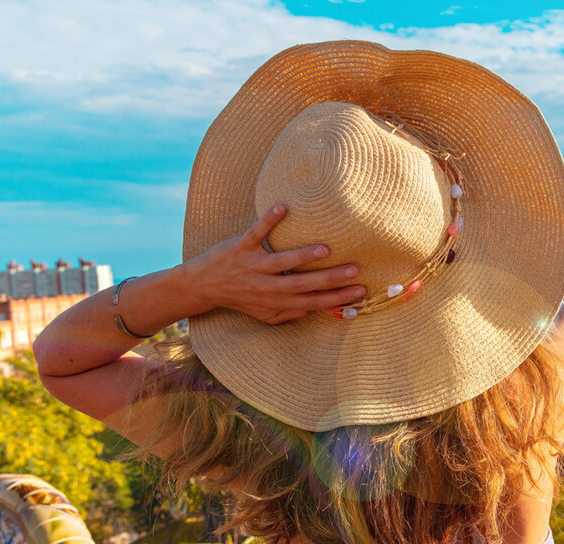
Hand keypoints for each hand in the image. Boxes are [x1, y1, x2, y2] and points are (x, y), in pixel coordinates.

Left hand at [184, 205, 365, 324]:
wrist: (202, 287)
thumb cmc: (240, 299)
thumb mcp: (266, 314)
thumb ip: (291, 313)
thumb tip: (318, 308)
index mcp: (277, 301)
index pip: (313, 302)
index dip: (337, 298)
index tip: (361, 291)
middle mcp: (267, 286)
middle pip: (303, 284)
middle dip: (330, 279)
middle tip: (354, 270)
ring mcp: (253, 266)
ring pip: (281, 262)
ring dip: (302, 256)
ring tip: (324, 250)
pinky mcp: (240, 247)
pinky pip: (255, 234)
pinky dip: (267, 221)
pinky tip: (282, 209)